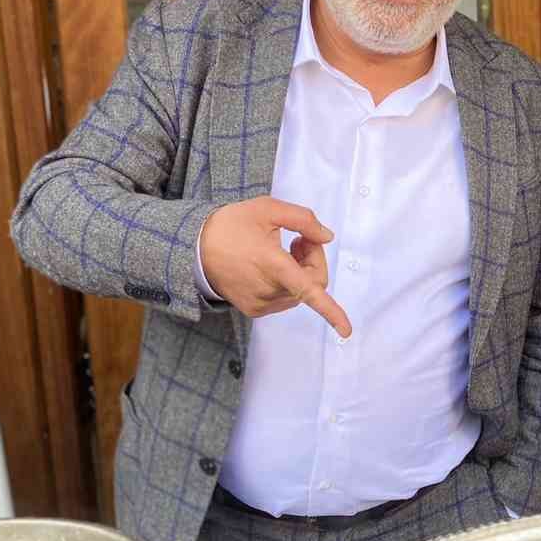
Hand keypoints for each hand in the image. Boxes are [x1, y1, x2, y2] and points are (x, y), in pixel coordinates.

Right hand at [197, 197, 351, 335]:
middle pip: (312, 283)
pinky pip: (284, 298)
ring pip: (300, 292)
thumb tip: (327, 237)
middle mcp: (268, 290)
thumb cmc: (231, 225)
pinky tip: (271, 264)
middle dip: (314, 260)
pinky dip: (287, 282)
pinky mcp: (254, 309)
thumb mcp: (267, 209)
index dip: (331, 312)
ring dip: (301, 271)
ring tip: (283, 249)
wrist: (193, 247)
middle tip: (300, 239)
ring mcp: (261, 303)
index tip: (346, 331)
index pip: (309, 292)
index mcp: (273, 265)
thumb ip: (303, 220)